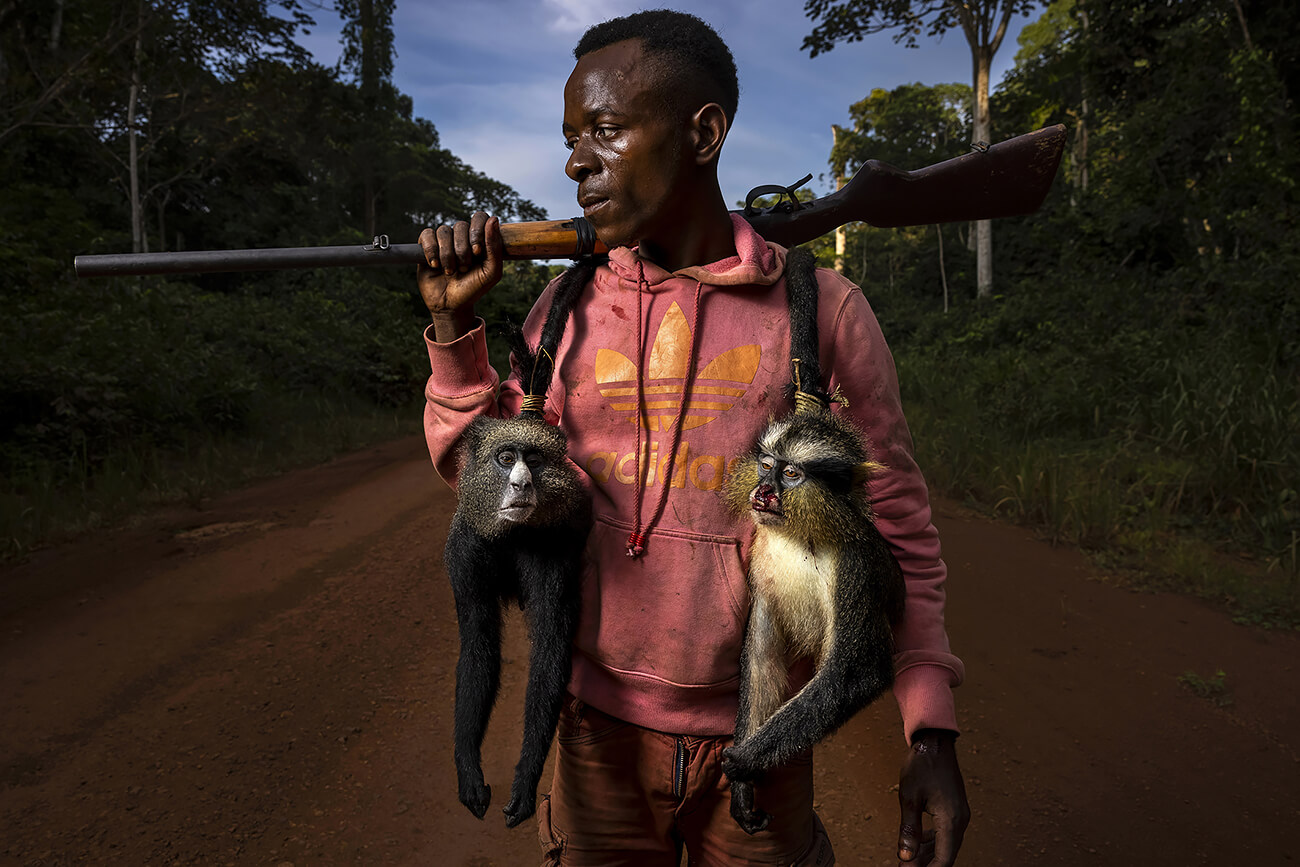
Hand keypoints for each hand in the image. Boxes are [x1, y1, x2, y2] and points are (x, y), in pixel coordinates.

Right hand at [417, 211, 502, 341]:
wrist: (452, 306)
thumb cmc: (474, 289)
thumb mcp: (491, 272)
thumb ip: (495, 247)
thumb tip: (494, 219)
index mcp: (480, 239)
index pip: (480, 217)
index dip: (477, 230)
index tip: (477, 251)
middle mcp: (462, 237)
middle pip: (461, 225)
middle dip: (462, 249)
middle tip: (464, 268)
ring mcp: (444, 241)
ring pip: (444, 231)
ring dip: (447, 254)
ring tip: (450, 271)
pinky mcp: (427, 246)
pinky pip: (427, 235)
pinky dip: (431, 250)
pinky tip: (435, 265)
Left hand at [897, 729, 968, 865]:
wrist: (935, 742)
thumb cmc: (922, 765)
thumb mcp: (909, 798)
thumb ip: (909, 830)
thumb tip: (905, 857)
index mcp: (951, 819)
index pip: (944, 859)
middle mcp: (960, 820)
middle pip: (946, 854)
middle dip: (926, 864)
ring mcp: (960, 814)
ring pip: (946, 844)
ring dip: (929, 854)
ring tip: (909, 859)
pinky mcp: (956, 809)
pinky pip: (947, 832)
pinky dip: (933, 841)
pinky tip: (919, 843)